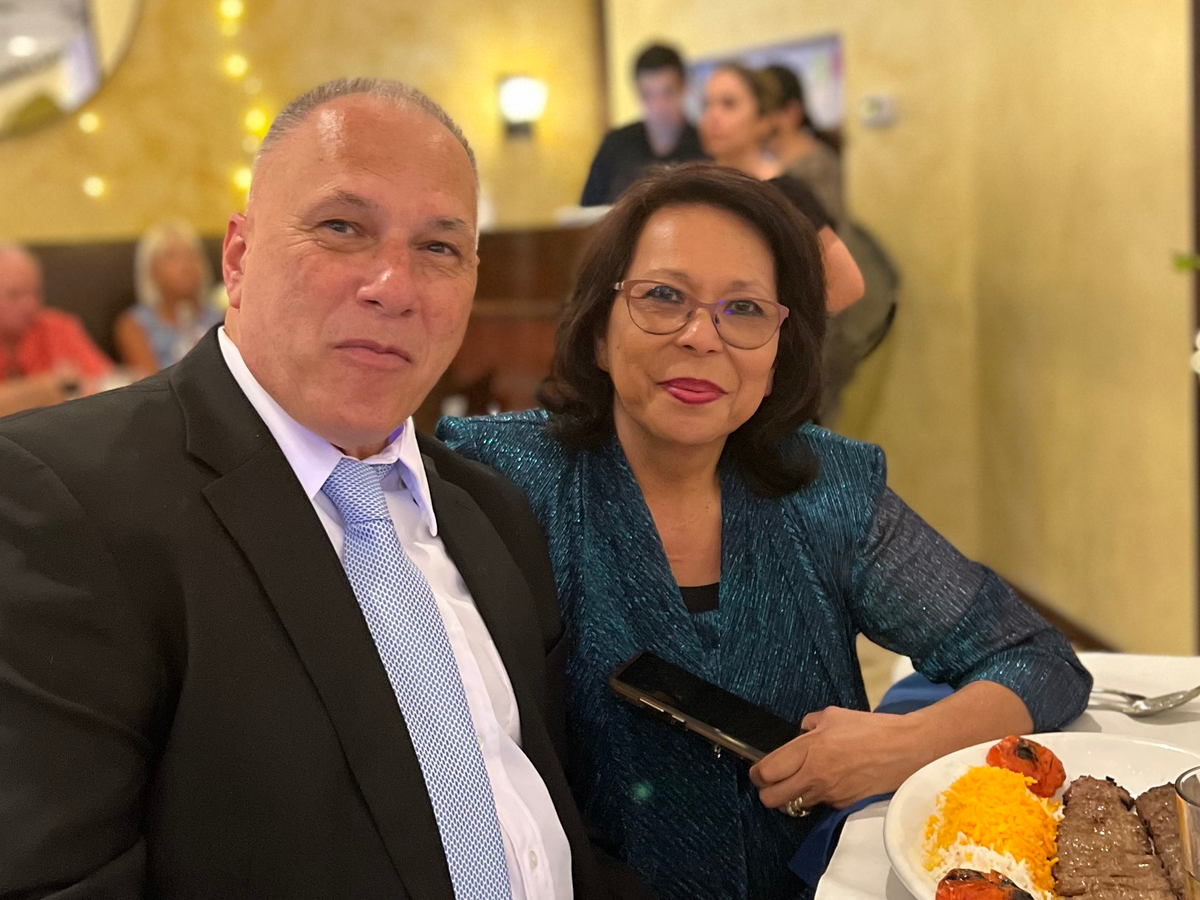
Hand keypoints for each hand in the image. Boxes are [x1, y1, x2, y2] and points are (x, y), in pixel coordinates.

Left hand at [749, 707, 921, 810]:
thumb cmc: (872, 729)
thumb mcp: (834, 715)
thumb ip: (811, 723)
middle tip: (773, 780)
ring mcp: (828, 793)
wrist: (905, 750)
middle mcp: (814, 776)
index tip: (758, 770)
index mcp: (809, 750)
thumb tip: (803, 730)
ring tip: (800, 781)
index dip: (757, 773)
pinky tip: (827, 782)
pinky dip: (817, 796)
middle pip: (772, 799)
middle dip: (767, 791)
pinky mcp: (843, 805)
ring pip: (794, 806)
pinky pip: (820, 804)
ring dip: (791, 796)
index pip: (766, 772)